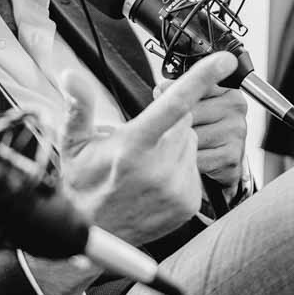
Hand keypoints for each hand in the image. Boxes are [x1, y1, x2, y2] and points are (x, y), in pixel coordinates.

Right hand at [56, 52, 236, 243]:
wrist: (93, 234)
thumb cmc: (82, 186)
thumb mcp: (73, 144)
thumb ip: (78, 106)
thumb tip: (70, 75)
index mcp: (133, 147)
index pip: (175, 104)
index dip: (202, 78)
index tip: (223, 61)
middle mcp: (159, 168)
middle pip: (183, 123)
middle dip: (167, 124)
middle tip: (140, 143)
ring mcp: (176, 188)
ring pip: (190, 145)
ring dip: (173, 147)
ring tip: (145, 166)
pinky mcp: (188, 203)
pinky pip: (194, 169)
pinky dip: (179, 169)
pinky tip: (156, 182)